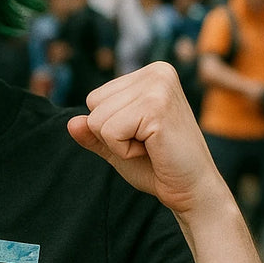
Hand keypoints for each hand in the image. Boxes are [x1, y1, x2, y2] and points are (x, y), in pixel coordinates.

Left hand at [67, 62, 225, 216]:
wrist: (192, 190)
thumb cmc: (158, 167)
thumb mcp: (117, 146)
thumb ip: (93, 133)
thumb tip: (70, 123)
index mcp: (150, 73)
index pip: (95, 98)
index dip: (110, 127)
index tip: (143, 136)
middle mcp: (157, 71)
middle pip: (93, 105)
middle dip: (112, 134)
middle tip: (148, 144)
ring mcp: (158, 86)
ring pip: (97, 119)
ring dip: (118, 144)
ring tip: (151, 146)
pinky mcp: (156, 107)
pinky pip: (109, 132)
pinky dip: (125, 150)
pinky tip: (153, 150)